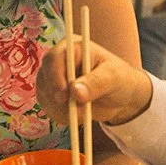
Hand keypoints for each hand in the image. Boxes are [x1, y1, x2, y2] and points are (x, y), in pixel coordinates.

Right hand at [36, 36, 153, 127]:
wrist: (121, 98)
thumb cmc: (120, 79)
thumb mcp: (113, 78)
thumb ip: (96, 83)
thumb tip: (75, 92)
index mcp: (74, 48)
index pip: (55, 58)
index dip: (55, 76)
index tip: (64, 94)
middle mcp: (60, 60)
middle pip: (44, 76)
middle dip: (56, 96)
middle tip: (74, 111)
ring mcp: (54, 78)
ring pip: (44, 94)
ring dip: (60, 109)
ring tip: (83, 113)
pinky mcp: (53, 95)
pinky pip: (47, 107)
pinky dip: (60, 115)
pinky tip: (77, 116)